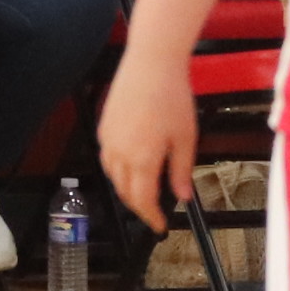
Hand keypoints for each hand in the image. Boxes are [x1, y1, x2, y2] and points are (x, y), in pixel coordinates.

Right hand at [97, 45, 198, 231]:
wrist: (150, 64)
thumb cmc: (172, 99)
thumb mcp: (185, 138)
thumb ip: (181, 170)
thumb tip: (183, 196)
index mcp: (141, 159)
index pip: (142, 199)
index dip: (151, 216)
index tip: (160, 226)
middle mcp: (119, 152)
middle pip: (124, 191)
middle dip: (138, 206)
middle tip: (154, 212)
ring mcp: (108, 138)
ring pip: (112, 175)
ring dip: (126, 189)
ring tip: (142, 193)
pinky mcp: (104, 125)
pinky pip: (107, 157)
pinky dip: (117, 170)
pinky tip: (129, 166)